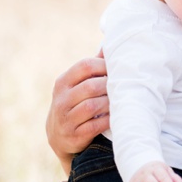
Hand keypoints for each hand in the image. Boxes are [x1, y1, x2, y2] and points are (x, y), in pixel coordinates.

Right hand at [46, 54, 109, 173]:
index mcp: (63, 82)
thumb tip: (108, 46)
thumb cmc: (74, 102)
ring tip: (120, 101)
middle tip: (123, 86)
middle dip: (109, 86)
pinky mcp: (74, 135)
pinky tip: (116, 117)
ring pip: (92, 106)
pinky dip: (109, 120)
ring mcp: (66, 119)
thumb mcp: (76, 84)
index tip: (116, 70)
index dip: (104, 65)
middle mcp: (61, 99)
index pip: (85, 66)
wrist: (58, 136)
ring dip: (110, 103)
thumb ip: (91, 67)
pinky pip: (95, 125)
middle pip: (91, 86)